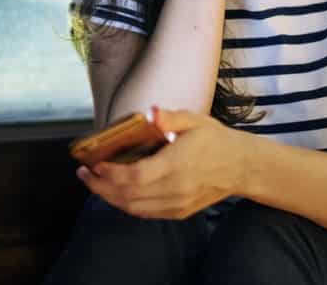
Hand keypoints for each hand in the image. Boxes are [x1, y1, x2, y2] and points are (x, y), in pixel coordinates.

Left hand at [75, 106, 247, 219]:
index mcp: (177, 165)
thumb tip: (150, 111)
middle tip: (83, 173)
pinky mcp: (180, 212)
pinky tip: (115, 193)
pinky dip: (126, 205)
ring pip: (134, 208)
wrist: (242, 167)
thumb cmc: (216, 140)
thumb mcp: (194, 120)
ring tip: (94, 182)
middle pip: (128, 196)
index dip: (110, 173)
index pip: (135, 177)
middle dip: (100, 186)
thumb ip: (169, 117)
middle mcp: (175, 189)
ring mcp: (177, 204)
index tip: (93, 163)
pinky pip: (146, 213)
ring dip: (109, 197)